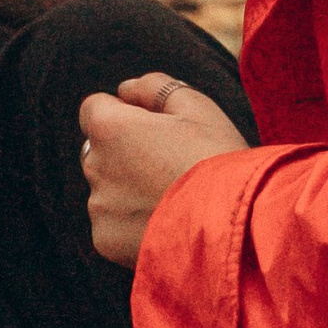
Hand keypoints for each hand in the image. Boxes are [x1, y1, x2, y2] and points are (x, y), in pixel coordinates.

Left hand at [80, 73, 248, 267]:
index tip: (153, 128)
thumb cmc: (218, 158)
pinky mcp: (106, 240)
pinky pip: (114, 225)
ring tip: (173, 198)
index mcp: (109, 128)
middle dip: (124, 153)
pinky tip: (166, 223)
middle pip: (99, 151)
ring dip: (128, 190)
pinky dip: (132, 224)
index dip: (123, 114)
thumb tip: (125, 89)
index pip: (94, 109)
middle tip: (170, 165)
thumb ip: (153, 87)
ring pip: (107, 190)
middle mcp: (94, 165)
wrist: (233, 226)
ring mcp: (98, 206)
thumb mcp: (196, 107)